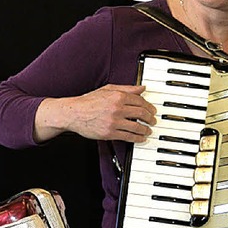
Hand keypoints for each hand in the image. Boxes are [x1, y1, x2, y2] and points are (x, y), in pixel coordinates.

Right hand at [36, 84, 155, 142]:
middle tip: (153, 121)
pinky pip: (128, 137)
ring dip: (146, 130)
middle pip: (141, 113)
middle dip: (150, 118)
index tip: (152, 110)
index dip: (149, 106)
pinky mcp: (110, 133)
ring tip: (148, 130)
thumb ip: (126, 89)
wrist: (74, 113)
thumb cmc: (88, 101)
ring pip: (137, 127)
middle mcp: (117, 108)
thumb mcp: (107, 89)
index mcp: (118, 96)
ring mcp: (114, 122)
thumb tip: (142, 88)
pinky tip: (141, 138)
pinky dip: (138, 138)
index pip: (140, 101)